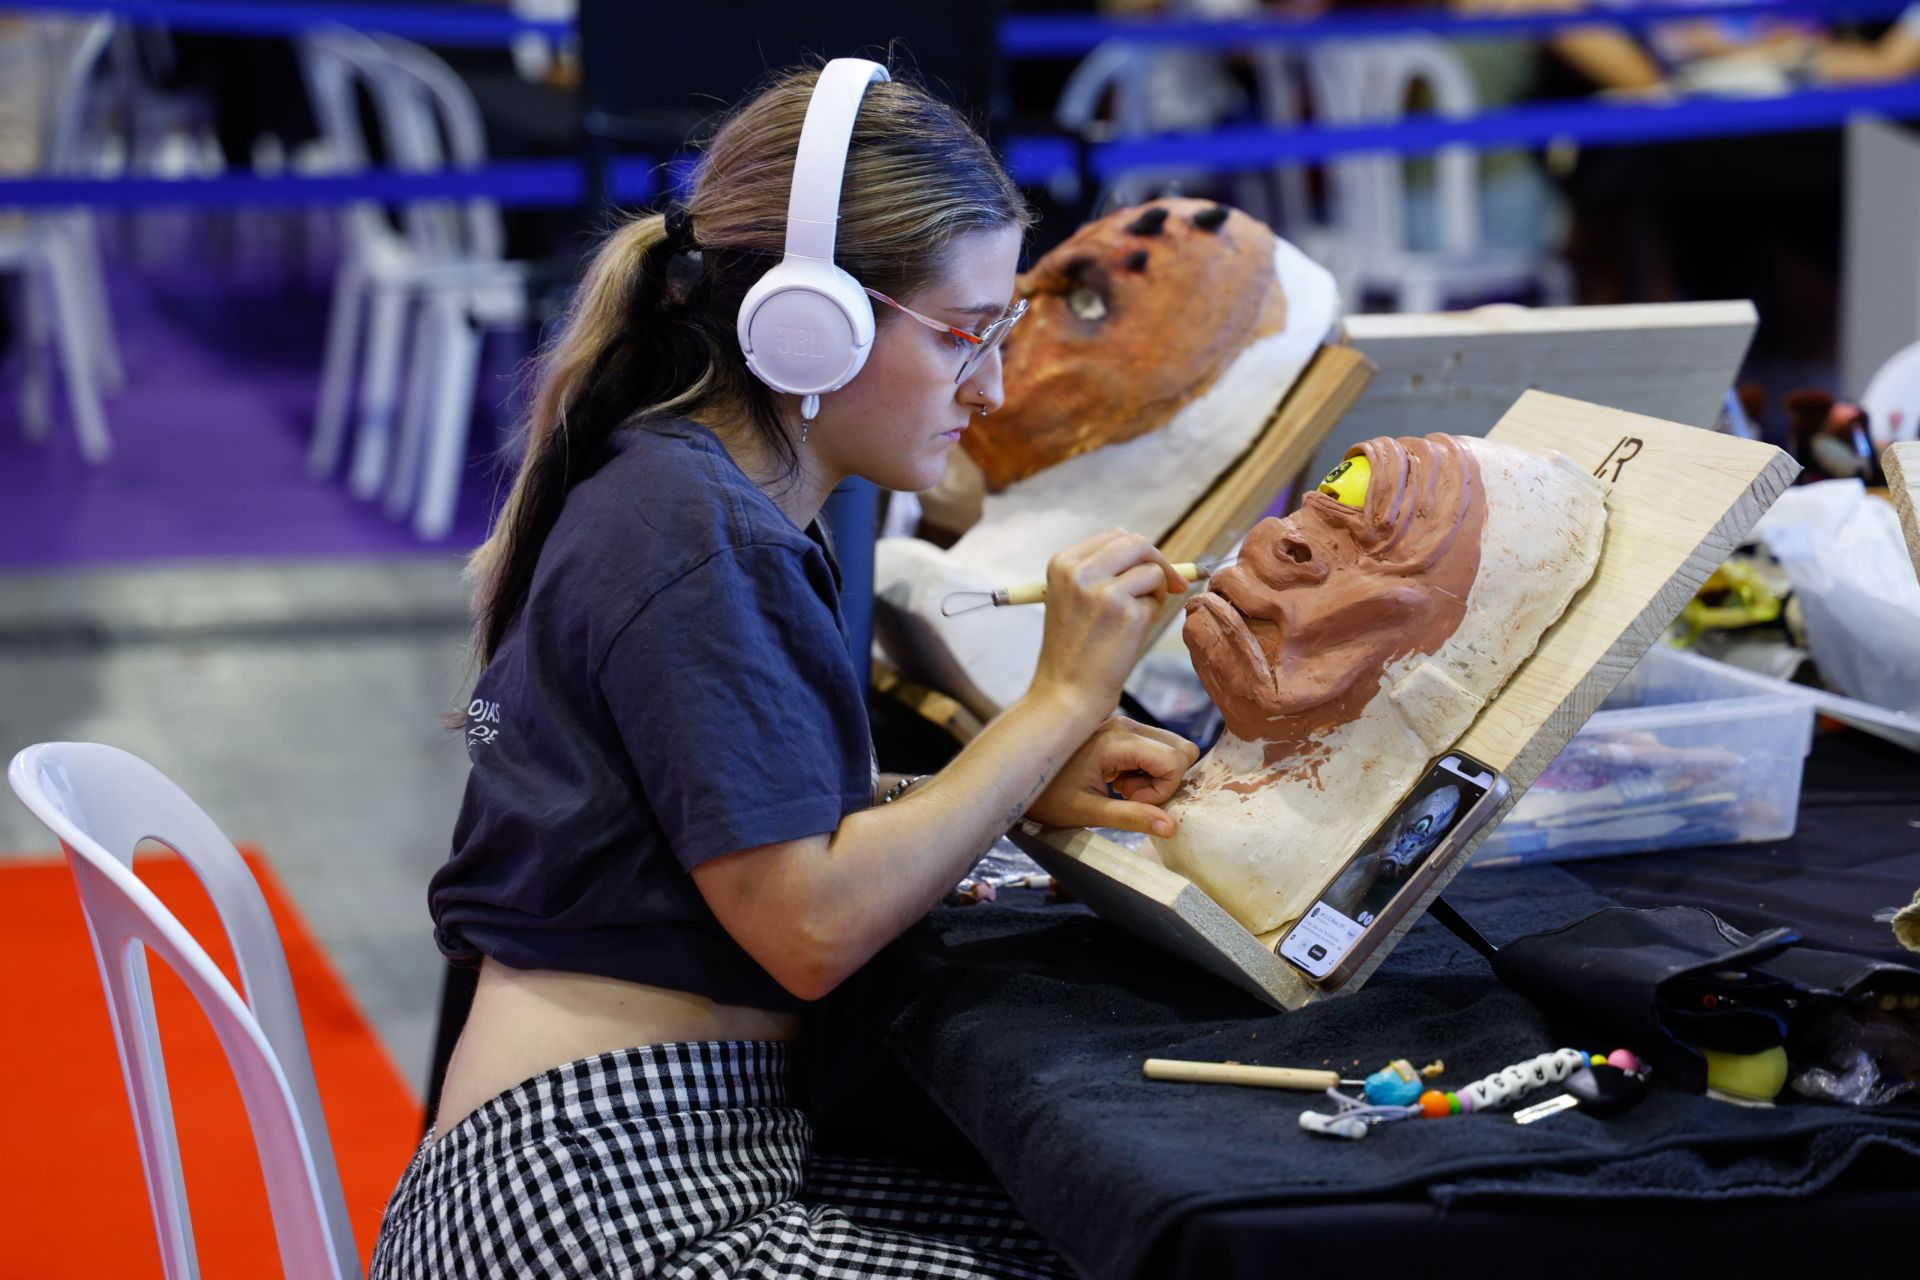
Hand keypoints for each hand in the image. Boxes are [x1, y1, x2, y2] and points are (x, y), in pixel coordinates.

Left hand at [1024, 717, 1200, 836]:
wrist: (1020, 777)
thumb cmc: (1047, 796)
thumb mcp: (1088, 813)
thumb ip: (1131, 818)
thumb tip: (1171, 827)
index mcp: (1116, 741)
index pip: (1174, 760)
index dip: (1163, 788)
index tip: (1133, 801)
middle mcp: (1125, 725)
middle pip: (1181, 748)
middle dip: (1166, 780)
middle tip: (1130, 796)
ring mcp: (1123, 725)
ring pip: (1171, 748)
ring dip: (1156, 776)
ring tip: (1121, 789)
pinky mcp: (1121, 731)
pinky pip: (1156, 748)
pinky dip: (1147, 770)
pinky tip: (1118, 781)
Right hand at [1029, 528, 1187, 721]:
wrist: (1066, 693)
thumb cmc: (1073, 651)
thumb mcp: (1072, 599)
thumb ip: (1101, 572)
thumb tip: (1150, 556)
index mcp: (1062, 563)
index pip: (1114, 536)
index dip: (1139, 552)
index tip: (1151, 569)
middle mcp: (1080, 571)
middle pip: (1136, 543)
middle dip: (1158, 562)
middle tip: (1171, 584)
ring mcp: (1102, 590)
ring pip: (1152, 570)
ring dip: (1155, 593)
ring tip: (1134, 620)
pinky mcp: (1126, 611)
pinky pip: (1156, 600)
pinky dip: (1151, 616)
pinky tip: (1129, 637)